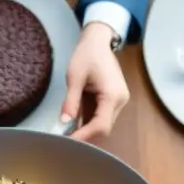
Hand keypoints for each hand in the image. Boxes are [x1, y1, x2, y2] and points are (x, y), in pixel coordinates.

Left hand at [61, 22, 129, 142]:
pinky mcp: (114, 100)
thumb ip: (70, 102)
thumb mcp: (74, 78)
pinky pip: (101, 117)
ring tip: (67, 133)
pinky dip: (88, 122)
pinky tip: (75, 124)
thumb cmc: (87, 55)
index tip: (67, 142)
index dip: (84, 136)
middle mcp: (120, 101)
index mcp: (113, 95)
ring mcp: (119, 101)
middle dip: (84, 135)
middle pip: (103, 128)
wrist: (98, 41)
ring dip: (86, 130)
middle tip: (64, 140)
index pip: (101, 125)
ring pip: (103, 124)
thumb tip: (63, 123)